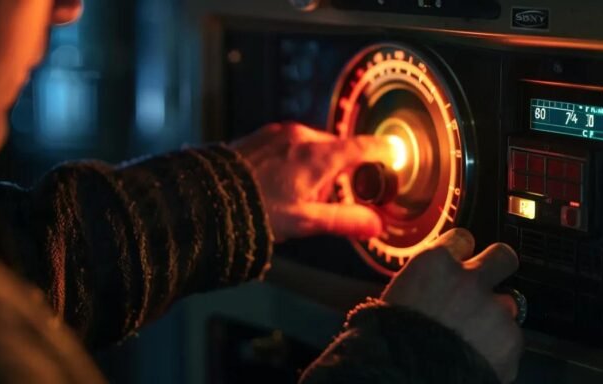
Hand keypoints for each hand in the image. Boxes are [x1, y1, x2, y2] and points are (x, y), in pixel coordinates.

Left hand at [230, 122, 394, 242]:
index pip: (364, 147)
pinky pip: (289, 144)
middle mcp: (302, 136)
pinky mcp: (261, 135)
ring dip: (314, 166)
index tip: (395, 154)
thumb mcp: (306, 222)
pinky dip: (293, 160)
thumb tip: (377, 224)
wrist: (206, 197)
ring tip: (294, 196)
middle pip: (337, 149)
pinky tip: (277, 183)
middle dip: (339, 171)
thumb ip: (345, 220)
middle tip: (326, 199)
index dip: (383, 151)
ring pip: (312, 147)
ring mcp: (279, 132)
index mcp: (319, 155)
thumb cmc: (256, 211)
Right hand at [381, 228, 522, 382]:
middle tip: (486, 285)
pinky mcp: (510, 340)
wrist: (406, 375)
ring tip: (475, 336)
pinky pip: (512, 339)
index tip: (460, 262)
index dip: (462, 252)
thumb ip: (424, 284)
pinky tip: (479, 357)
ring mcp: (494, 309)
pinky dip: (500, 348)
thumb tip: (432, 286)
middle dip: (498, 267)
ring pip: (509, 303)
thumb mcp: (397, 298)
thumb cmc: (391, 341)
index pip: (463, 238)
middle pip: (503, 256)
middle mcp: (468, 279)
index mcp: (434, 264)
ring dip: (496, 316)